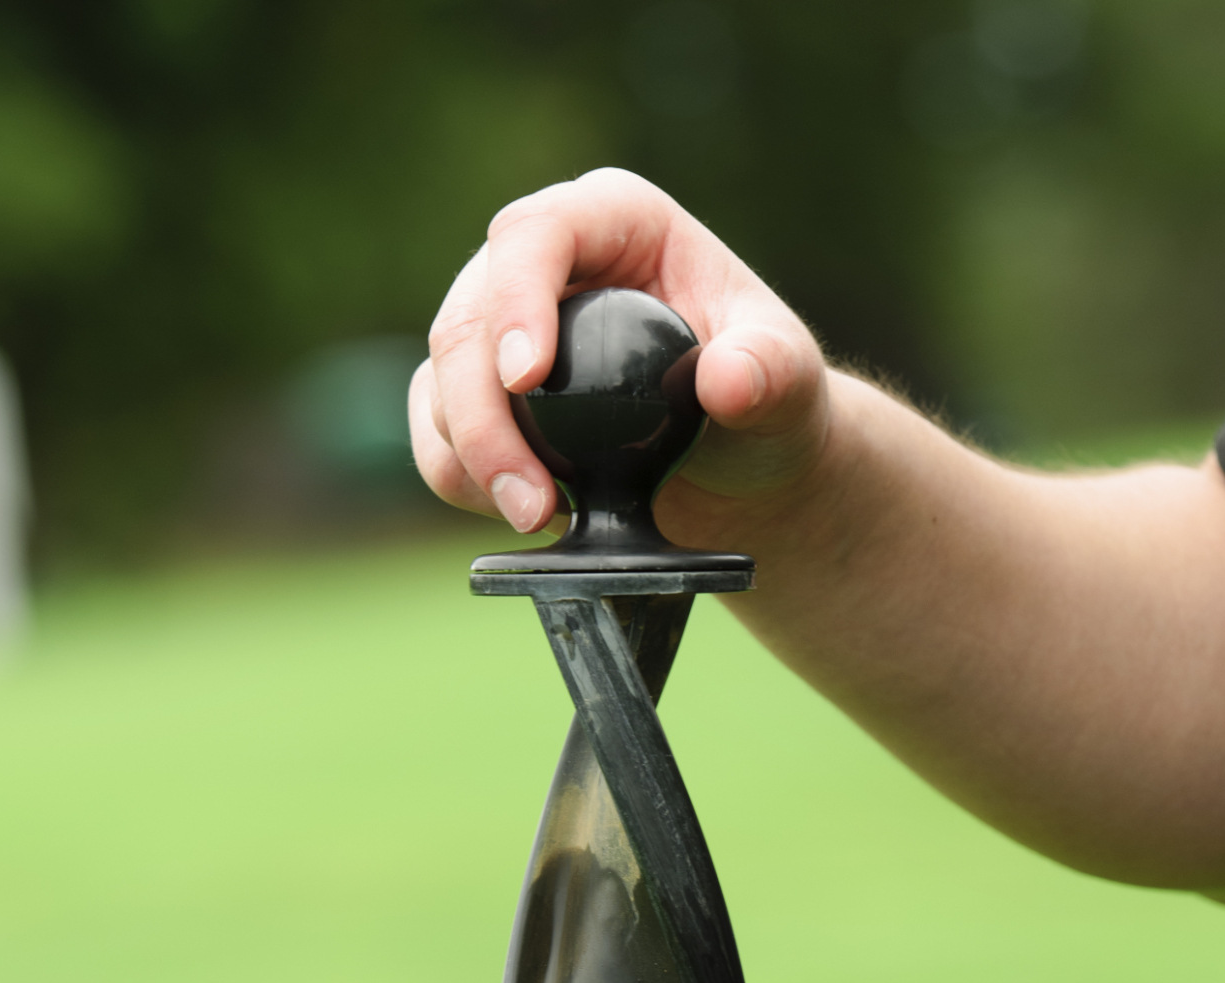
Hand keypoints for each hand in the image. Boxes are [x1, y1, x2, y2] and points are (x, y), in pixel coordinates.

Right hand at [408, 167, 831, 545]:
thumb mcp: (788, 380)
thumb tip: (727, 379)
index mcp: (616, 222)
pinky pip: (436, 435)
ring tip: (539, 517)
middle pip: (467, 319)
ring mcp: (502, 328)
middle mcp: (546, 264)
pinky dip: (464, 480)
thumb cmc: (765, 397)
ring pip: (441, 383)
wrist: (742, 462)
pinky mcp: (479, 395)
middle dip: (484, 417)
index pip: (537, 235)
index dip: (517, 299)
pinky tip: (526, 514)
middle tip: (531, 499)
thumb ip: (772, 373)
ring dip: (472, 460)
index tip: (528, 378)